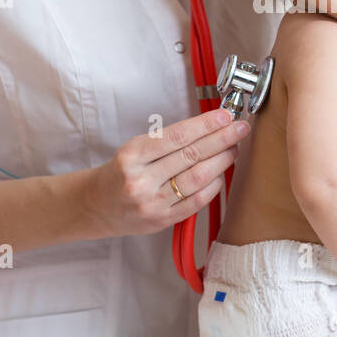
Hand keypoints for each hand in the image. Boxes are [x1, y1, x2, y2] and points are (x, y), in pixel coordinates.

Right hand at [85, 107, 249, 236]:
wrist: (96, 206)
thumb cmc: (120, 172)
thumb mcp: (134, 149)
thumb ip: (167, 141)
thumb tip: (208, 127)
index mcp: (132, 155)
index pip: (177, 136)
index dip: (205, 124)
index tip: (225, 116)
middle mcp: (141, 180)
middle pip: (192, 155)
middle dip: (222, 139)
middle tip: (240, 128)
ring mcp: (152, 203)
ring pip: (198, 178)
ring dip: (222, 160)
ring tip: (234, 149)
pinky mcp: (162, 220)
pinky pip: (197, 201)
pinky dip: (213, 185)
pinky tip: (221, 174)